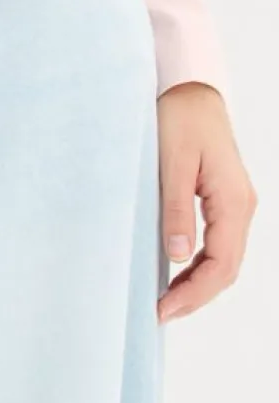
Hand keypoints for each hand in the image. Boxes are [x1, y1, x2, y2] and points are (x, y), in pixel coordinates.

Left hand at [156, 83, 257, 321]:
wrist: (190, 88)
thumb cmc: (179, 117)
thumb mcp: (171, 163)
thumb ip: (176, 209)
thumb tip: (177, 256)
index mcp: (233, 201)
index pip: (221, 263)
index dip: (194, 292)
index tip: (164, 309)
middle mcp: (241, 206)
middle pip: (227, 268)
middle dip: (197, 296)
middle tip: (161, 314)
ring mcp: (235, 203)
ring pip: (225, 259)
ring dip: (199, 283)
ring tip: (167, 301)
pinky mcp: (223, 199)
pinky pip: (219, 243)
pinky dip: (201, 265)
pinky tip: (178, 273)